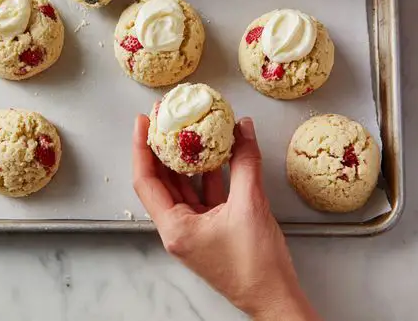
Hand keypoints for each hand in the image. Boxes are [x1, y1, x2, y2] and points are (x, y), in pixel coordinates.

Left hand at [132, 115, 320, 319]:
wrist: (275, 298)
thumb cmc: (257, 265)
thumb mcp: (250, 205)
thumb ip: (245, 162)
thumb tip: (243, 129)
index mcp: (175, 228)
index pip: (146, 181)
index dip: (141, 148)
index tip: (142, 122)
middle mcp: (178, 228)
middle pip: (160, 181)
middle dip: (160, 148)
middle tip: (163, 119)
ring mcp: (193, 229)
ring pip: (182, 186)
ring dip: (184, 159)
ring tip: (186, 131)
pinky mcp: (209, 228)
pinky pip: (202, 193)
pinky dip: (207, 173)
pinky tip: (216, 154)